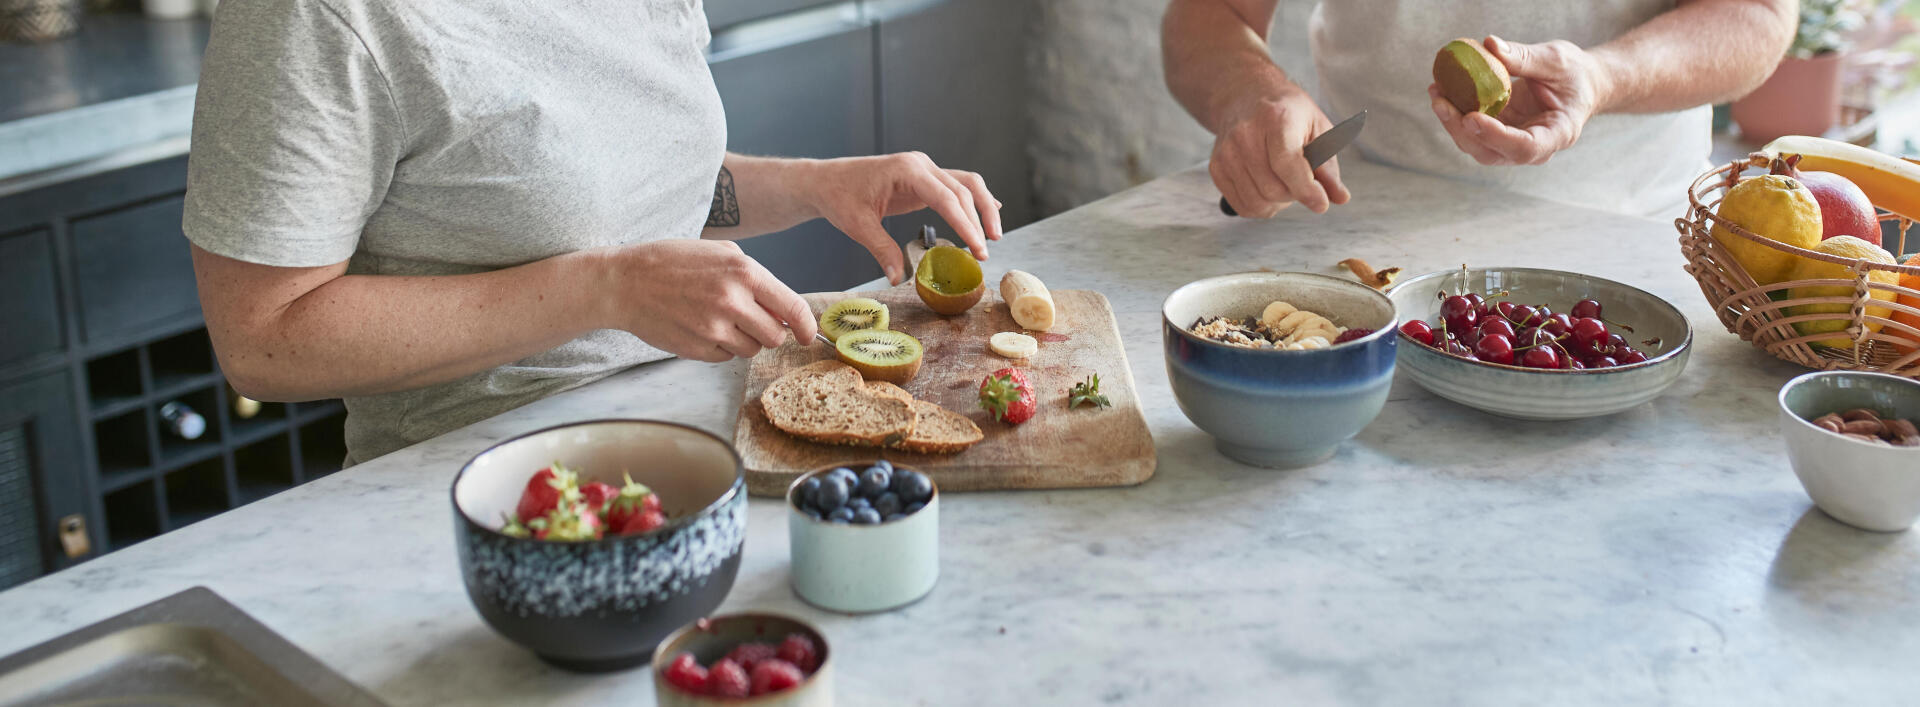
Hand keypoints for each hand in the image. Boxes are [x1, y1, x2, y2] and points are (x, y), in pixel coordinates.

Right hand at [610, 239, 816, 362]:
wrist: (625, 282)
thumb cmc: (673, 262)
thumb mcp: (720, 253)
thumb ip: (756, 278)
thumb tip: (784, 306)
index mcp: (743, 273)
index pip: (792, 308)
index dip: (806, 326)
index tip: (806, 334)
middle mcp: (732, 302)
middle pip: (775, 336)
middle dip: (769, 332)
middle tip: (750, 319)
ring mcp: (714, 329)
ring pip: (752, 350)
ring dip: (744, 340)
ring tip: (720, 319)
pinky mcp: (697, 349)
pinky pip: (726, 357)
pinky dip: (721, 347)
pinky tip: (701, 327)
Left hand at [803, 152, 1002, 283]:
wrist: (825, 180)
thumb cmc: (838, 196)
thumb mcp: (857, 225)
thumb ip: (881, 249)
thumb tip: (898, 278)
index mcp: (907, 170)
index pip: (947, 198)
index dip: (965, 224)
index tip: (978, 248)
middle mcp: (921, 165)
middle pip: (964, 190)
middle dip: (978, 221)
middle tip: (984, 254)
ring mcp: (924, 169)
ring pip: (966, 185)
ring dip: (983, 208)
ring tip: (994, 237)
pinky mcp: (923, 179)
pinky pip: (955, 187)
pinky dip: (973, 200)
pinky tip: (992, 211)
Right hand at [1208, 87, 1351, 218]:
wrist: (1247, 96)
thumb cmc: (1288, 113)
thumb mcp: (1317, 128)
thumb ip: (1328, 166)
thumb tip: (1339, 198)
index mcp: (1275, 118)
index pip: (1287, 163)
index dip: (1305, 189)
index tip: (1320, 204)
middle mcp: (1245, 135)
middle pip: (1272, 188)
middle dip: (1294, 195)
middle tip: (1302, 184)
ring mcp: (1227, 153)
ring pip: (1256, 202)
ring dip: (1277, 203)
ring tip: (1285, 185)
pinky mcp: (1216, 168)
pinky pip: (1241, 205)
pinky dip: (1260, 206)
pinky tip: (1267, 190)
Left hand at [1428, 36, 1609, 165]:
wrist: (1580, 84)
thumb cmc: (1575, 74)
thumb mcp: (1557, 60)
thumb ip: (1525, 58)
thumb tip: (1490, 46)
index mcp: (1558, 134)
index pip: (1525, 147)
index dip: (1496, 136)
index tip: (1471, 117)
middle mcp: (1533, 148)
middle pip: (1491, 152)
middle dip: (1462, 130)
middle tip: (1441, 103)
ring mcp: (1512, 144)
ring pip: (1476, 145)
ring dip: (1452, 122)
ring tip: (1437, 93)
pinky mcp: (1498, 134)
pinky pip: (1472, 130)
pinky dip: (1455, 112)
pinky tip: (1442, 91)